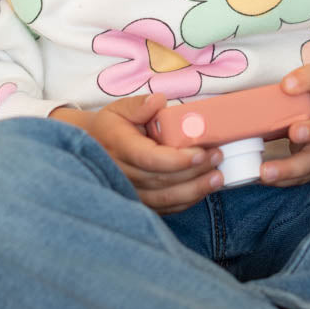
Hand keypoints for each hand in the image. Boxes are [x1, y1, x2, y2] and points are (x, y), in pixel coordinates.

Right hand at [50, 94, 223, 214]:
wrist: (91, 150)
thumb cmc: (110, 127)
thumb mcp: (119, 109)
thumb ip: (139, 105)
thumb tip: (159, 101)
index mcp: (119, 148)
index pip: (150, 159)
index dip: (177, 159)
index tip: (201, 151)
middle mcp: (123, 175)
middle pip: (163, 180)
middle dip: (195, 171)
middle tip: (217, 157)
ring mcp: (130, 193)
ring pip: (166, 198)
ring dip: (196, 190)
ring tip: (218, 177)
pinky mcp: (139, 203)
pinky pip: (165, 207)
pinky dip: (187, 201)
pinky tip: (204, 189)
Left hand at [259, 64, 309, 188]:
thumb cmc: (301, 103)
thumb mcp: (294, 91)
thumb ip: (271, 93)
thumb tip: (230, 104)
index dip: (305, 80)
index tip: (286, 85)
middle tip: (294, 132)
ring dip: (291, 167)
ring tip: (266, 172)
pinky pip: (305, 176)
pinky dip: (285, 179)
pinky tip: (265, 179)